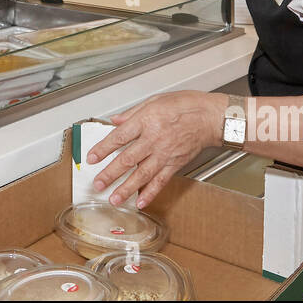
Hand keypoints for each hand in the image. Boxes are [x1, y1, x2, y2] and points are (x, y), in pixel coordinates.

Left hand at [86, 91, 222, 208]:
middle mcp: (154, 139)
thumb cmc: (186, 106)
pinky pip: (161, 181)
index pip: (119, 137)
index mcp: (146, 121)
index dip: (103, 148)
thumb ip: (132, 113)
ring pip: (142, 174)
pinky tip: (140, 202)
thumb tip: (115, 121)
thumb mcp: (155, 100)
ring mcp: (165, 154)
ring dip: (126, 188)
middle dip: (110, 174)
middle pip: (127, 159)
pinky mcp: (175, 164)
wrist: (210, 117)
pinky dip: (150, 193)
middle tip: (97, 184)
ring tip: (114, 199)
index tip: (92, 157)